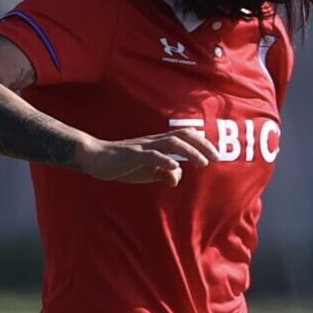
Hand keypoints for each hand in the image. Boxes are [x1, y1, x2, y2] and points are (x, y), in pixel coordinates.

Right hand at [72, 128, 210, 184]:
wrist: (96, 158)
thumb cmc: (123, 164)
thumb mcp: (147, 172)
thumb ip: (164, 173)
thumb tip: (177, 177)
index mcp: (159, 144)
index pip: (185, 136)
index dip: (202, 143)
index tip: (215, 154)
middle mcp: (154, 142)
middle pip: (183, 135)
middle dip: (202, 145)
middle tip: (216, 157)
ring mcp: (144, 147)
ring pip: (171, 143)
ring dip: (190, 152)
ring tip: (203, 163)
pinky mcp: (132, 155)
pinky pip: (151, 155)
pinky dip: (165, 159)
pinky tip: (175, 166)